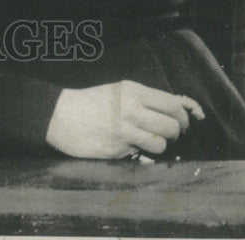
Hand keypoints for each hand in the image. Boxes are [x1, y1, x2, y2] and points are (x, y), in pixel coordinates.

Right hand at [45, 80, 205, 158]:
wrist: (61, 115)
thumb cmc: (90, 101)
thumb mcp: (118, 91)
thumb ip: (143, 99)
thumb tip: (176, 110)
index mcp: (132, 91)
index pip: (172, 104)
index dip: (184, 116)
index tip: (182, 122)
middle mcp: (131, 109)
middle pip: (172, 125)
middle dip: (175, 133)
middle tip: (169, 133)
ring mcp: (125, 130)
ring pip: (161, 143)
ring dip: (159, 145)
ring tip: (149, 140)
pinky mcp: (117, 149)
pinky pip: (143, 155)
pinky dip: (142, 153)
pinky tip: (131, 146)